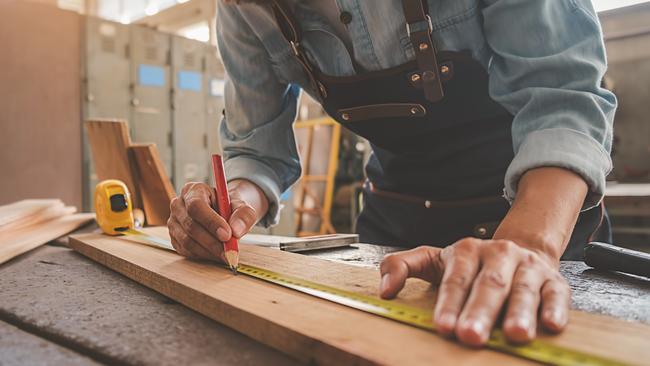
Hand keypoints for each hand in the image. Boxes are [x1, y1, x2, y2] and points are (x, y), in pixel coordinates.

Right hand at [167, 180, 267, 260]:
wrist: (223, 214)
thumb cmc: (230, 208)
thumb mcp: (242, 206)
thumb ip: (244, 215)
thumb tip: (236, 230)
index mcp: (193, 190)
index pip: (196, 206)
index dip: (211, 222)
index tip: (227, 235)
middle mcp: (179, 205)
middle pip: (191, 226)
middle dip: (213, 242)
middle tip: (230, 251)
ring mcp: (174, 222)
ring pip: (188, 241)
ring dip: (209, 251)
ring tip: (226, 254)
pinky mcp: (174, 238)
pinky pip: (186, 251)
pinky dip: (204, 256)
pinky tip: (216, 254)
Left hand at [379, 238, 569, 345]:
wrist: (517, 251)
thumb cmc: (468, 265)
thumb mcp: (432, 260)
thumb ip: (402, 267)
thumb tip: (384, 290)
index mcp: (466, 250)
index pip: (456, 278)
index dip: (449, 302)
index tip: (442, 325)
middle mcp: (499, 254)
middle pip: (489, 285)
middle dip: (480, 312)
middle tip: (471, 336)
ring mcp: (528, 266)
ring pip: (524, 289)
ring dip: (520, 312)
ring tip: (515, 335)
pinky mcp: (554, 281)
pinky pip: (556, 294)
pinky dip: (555, 309)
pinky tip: (551, 325)